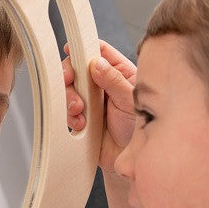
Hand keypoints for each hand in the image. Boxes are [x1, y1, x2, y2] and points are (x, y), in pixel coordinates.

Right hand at [64, 40, 136, 173]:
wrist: (133, 159)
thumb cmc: (141, 129)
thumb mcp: (131, 101)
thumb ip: (114, 81)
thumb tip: (96, 63)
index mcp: (119, 73)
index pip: (99, 52)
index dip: (84, 48)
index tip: (72, 50)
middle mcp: (103, 85)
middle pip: (78, 69)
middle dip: (70, 76)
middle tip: (69, 81)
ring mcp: (91, 102)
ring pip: (69, 90)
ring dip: (69, 99)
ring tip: (80, 111)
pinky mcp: (82, 118)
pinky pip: (67, 111)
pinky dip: (69, 116)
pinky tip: (81, 124)